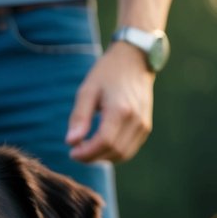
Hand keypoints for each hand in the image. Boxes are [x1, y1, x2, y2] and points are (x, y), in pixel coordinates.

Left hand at [66, 42, 154, 163]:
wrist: (135, 61)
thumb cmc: (107, 74)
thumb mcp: (87, 91)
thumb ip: (79, 117)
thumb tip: (70, 142)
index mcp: (121, 110)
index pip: (104, 142)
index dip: (86, 153)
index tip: (71, 152)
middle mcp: (136, 120)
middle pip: (113, 151)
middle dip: (92, 157)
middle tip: (76, 151)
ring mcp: (144, 125)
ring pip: (123, 154)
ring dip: (103, 157)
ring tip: (87, 149)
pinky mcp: (146, 127)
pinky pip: (129, 149)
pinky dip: (113, 153)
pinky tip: (100, 145)